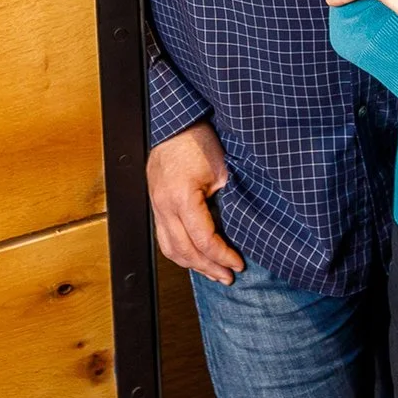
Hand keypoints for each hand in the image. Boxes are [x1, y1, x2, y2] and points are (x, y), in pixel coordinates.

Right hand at [147, 121, 244, 284]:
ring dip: (192, 264)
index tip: (238, 262)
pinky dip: (180, 251)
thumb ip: (228, 202)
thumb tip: (241, 230)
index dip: (223, 256)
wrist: (177, 121)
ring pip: (169, 248)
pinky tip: (195, 256)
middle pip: (184, 251)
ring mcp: (156, 204)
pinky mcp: (156, 202)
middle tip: (228, 276)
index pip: (203, 240)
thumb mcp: (222, 171)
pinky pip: (164, 236)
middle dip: (208, 267)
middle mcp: (163, 204)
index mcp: (180, 197)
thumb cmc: (198, 140)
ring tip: (212, 272)